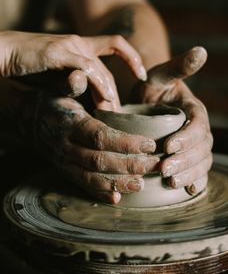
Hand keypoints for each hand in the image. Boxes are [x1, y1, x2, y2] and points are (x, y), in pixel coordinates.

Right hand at [0, 31, 146, 110]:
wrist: (2, 54)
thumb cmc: (29, 69)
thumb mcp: (58, 78)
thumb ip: (77, 85)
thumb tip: (96, 103)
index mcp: (80, 45)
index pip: (115, 45)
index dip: (132, 58)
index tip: (141, 77)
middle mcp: (79, 43)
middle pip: (107, 70)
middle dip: (115, 94)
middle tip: (120, 116)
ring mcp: (70, 46)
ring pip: (99, 71)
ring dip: (108, 93)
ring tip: (112, 113)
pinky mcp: (59, 51)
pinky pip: (85, 67)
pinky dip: (97, 84)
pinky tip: (105, 99)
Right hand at [30, 93, 159, 202]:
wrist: (27, 119)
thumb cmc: (51, 101)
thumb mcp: (58, 88)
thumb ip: (72, 84)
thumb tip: (80, 74)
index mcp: (70, 124)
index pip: (100, 136)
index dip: (125, 143)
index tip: (150, 144)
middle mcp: (66, 146)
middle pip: (100, 161)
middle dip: (129, 165)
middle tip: (154, 165)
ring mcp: (64, 162)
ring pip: (91, 178)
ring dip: (118, 183)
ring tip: (141, 184)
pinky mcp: (64, 171)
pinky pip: (81, 185)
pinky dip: (99, 193)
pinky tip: (116, 199)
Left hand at [131, 47, 212, 194]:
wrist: (144, 103)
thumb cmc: (151, 88)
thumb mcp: (160, 75)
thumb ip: (178, 67)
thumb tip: (200, 51)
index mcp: (194, 110)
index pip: (198, 125)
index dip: (187, 137)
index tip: (169, 146)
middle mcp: (198, 129)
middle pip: (201, 148)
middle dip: (185, 160)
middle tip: (165, 169)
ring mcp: (194, 145)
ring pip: (201, 162)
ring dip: (189, 173)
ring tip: (171, 181)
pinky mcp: (187, 157)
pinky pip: (198, 171)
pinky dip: (195, 181)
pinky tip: (186, 190)